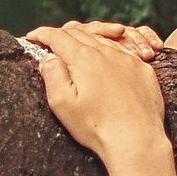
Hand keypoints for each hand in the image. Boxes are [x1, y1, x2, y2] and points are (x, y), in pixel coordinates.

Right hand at [27, 21, 169, 163]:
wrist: (137, 141)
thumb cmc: (97, 127)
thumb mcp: (63, 104)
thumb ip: (52, 75)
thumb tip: (48, 57)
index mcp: (84, 58)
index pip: (58, 37)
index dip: (43, 35)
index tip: (32, 37)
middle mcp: (107, 52)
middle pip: (80, 34)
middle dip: (63, 35)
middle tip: (51, 42)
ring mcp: (129, 59)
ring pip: (104, 40)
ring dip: (87, 41)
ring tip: (77, 49)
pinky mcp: (144, 71)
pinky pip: (125, 52)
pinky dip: (111, 52)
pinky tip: (107, 61)